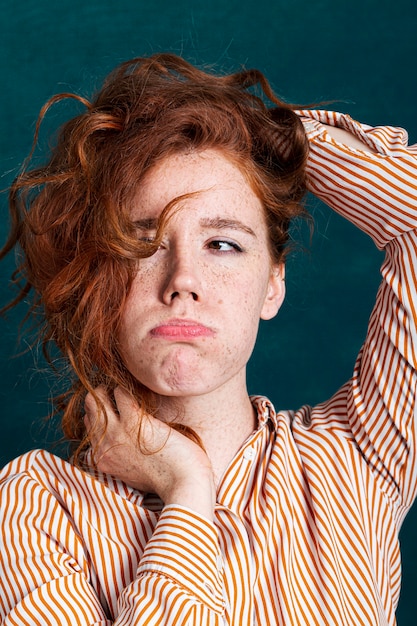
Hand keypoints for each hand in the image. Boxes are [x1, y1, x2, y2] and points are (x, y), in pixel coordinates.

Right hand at [84, 387, 215, 519]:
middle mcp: (104, 447)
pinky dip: (126, 389)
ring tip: (121, 388)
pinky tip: (136, 391)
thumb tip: (127, 445)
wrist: (184, 484)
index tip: (108, 407)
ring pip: (98, 400)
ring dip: (109, 390)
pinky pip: (120, 394)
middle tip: (110, 391)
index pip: (90, 429)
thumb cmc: (168, 480)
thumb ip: (123, 460)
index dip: (97, 415)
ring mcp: (117, 433)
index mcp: (104, 461)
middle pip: (89, 412)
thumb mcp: (135, 474)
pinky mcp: (134, 421)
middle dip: (98, 398)